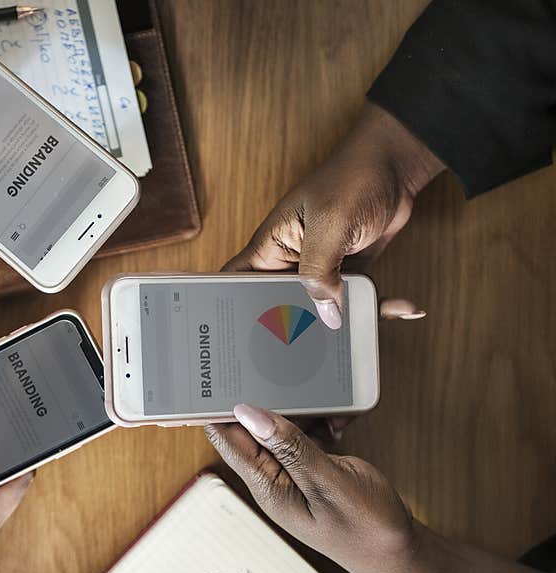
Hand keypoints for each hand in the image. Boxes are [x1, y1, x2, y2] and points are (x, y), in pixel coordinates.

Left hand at [206, 404, 546, 572]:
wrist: (398, 554)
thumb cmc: (366, 527)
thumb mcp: (329, 482)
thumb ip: (289, 447)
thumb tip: (246, 413)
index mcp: (266, 486)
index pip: (227, 439)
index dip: (218, 408)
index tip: (220, 374)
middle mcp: (271, 479)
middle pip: (252, 429)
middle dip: (270, 403)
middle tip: (289, 380)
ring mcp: (290, 474)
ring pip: (281, 428)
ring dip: (301, 414)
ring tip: (328, 409)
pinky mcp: (309, 469)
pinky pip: (303, 437)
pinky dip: (318, 425)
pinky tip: (337, 426)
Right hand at [224, 103, 443, 327]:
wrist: (396, 165)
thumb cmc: (353, 179)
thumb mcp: (330, 226)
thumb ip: (319, 272)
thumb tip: (327, 315)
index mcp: (270, 247)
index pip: (236, 280)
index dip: (232, 307)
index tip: (242, 334)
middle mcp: (289, 261)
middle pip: (279, 304)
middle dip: (297, 326)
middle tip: (317, 343)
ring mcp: (317, 267)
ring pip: (320, 308)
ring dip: (346, 319)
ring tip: (367, 327)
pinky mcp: (344, 271)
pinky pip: (353, 298)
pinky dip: (376, 304)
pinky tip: (404, 306)